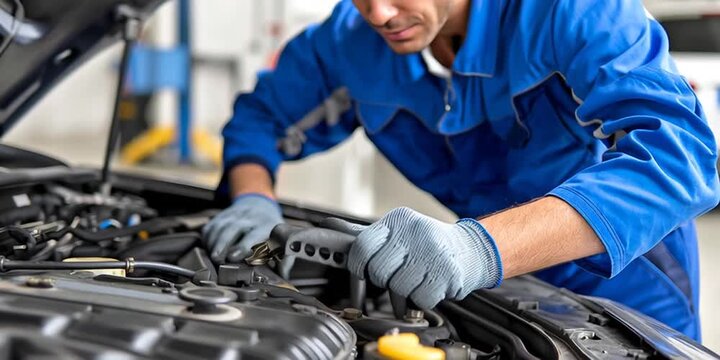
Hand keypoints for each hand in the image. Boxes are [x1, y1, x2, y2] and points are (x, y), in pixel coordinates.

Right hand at [203, 194, 282, 262]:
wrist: (260, 205)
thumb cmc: (270, 230)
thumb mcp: (280, 240)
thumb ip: (282, 258)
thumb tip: (284, 274)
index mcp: (265, 225)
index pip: (254, 235)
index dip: (243, 246)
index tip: (233, 257)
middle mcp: (249, 218)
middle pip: (233, 228)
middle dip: (223, 243)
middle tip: (217, 259)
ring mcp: (234, 214)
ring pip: (220, 226)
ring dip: (214, 242)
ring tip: (213, 257)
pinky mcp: (222, 215)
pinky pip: (212, 226)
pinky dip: (208, 237)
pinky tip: (209, 248)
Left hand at [334, 207, 502, 308]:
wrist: (470, 248)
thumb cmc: (427, 244)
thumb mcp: (397, 232)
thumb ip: (364, 235)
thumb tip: (328, 225)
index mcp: (397, 221)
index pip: (362, 246)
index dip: (356, 269)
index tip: (359, 282)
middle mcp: (414, 231)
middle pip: (379, 271)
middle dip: (384, 282)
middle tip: (394, 280)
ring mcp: (431, 250)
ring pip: (399, 287)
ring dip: (405, 294)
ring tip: (415, 282)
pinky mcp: (446, 270)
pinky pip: (420, 298)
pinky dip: (422, 300)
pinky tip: (429, 287)